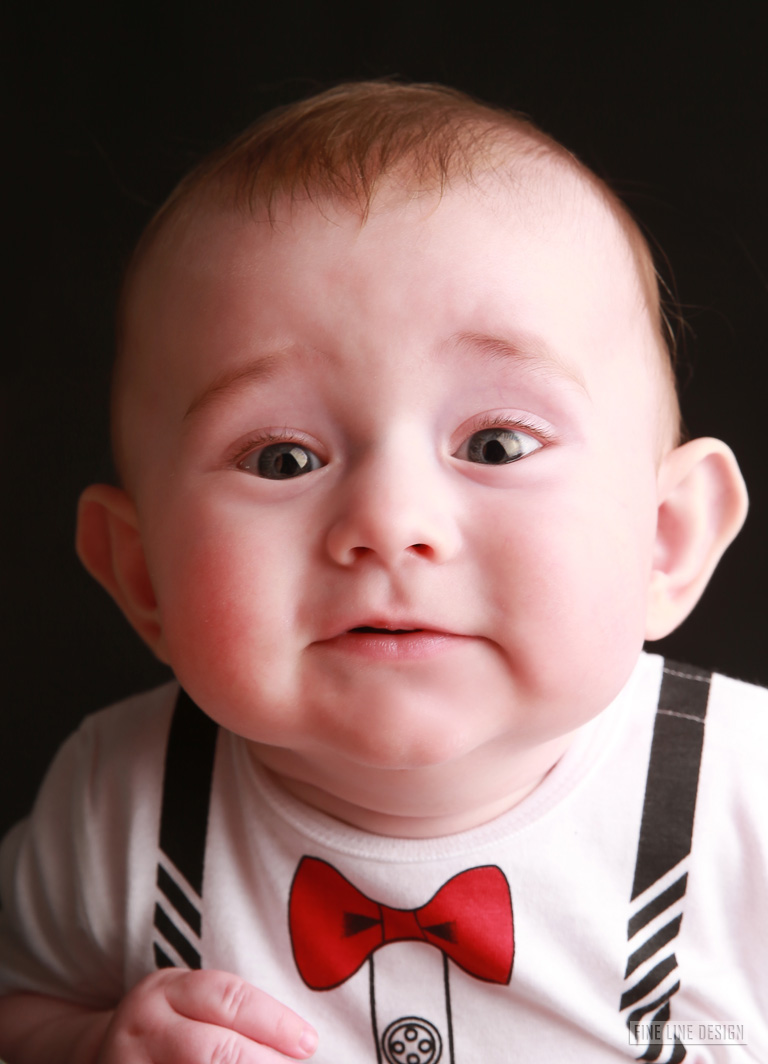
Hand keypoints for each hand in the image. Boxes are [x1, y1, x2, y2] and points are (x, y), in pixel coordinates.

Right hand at [97, 969, 317, 1062]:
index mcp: (165, 990)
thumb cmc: (168, 1032)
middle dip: (262, 1062)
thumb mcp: (190, 1007)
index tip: (309, 1043)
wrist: (100, 1058)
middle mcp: (142, 1027)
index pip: (228, 999)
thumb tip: (301, 1044)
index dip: (274, 1021)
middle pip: (213, 1048)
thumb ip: (234, 1018)